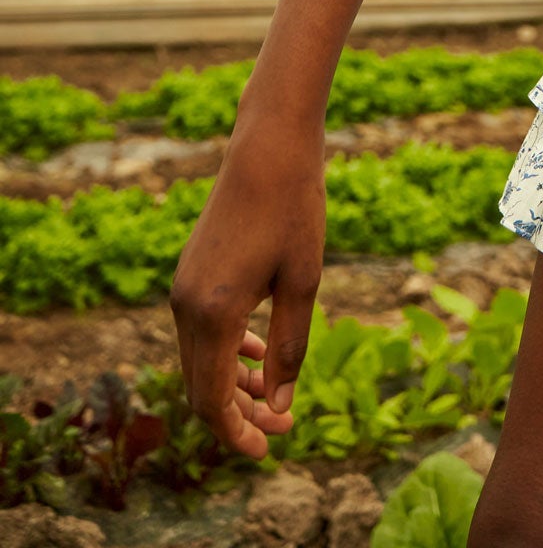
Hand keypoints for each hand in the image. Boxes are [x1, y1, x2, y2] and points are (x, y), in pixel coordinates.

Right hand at [170, 119, 326, 457]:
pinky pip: (201, 331)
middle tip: (284, 428)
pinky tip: (257, 353)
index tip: (268, 451)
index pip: (211, 399)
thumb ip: (289, 347)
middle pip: (202, 386)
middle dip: (241, 414)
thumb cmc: (293, 208)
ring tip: (276, 397)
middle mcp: (185, 305)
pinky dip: (226, 352)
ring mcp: (183, 288)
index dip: (237, 433)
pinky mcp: (190, 273)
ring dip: (234, 384)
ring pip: (200, 360)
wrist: (267, 148)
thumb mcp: (303, 282)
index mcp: (213, 312)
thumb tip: (281, 405)